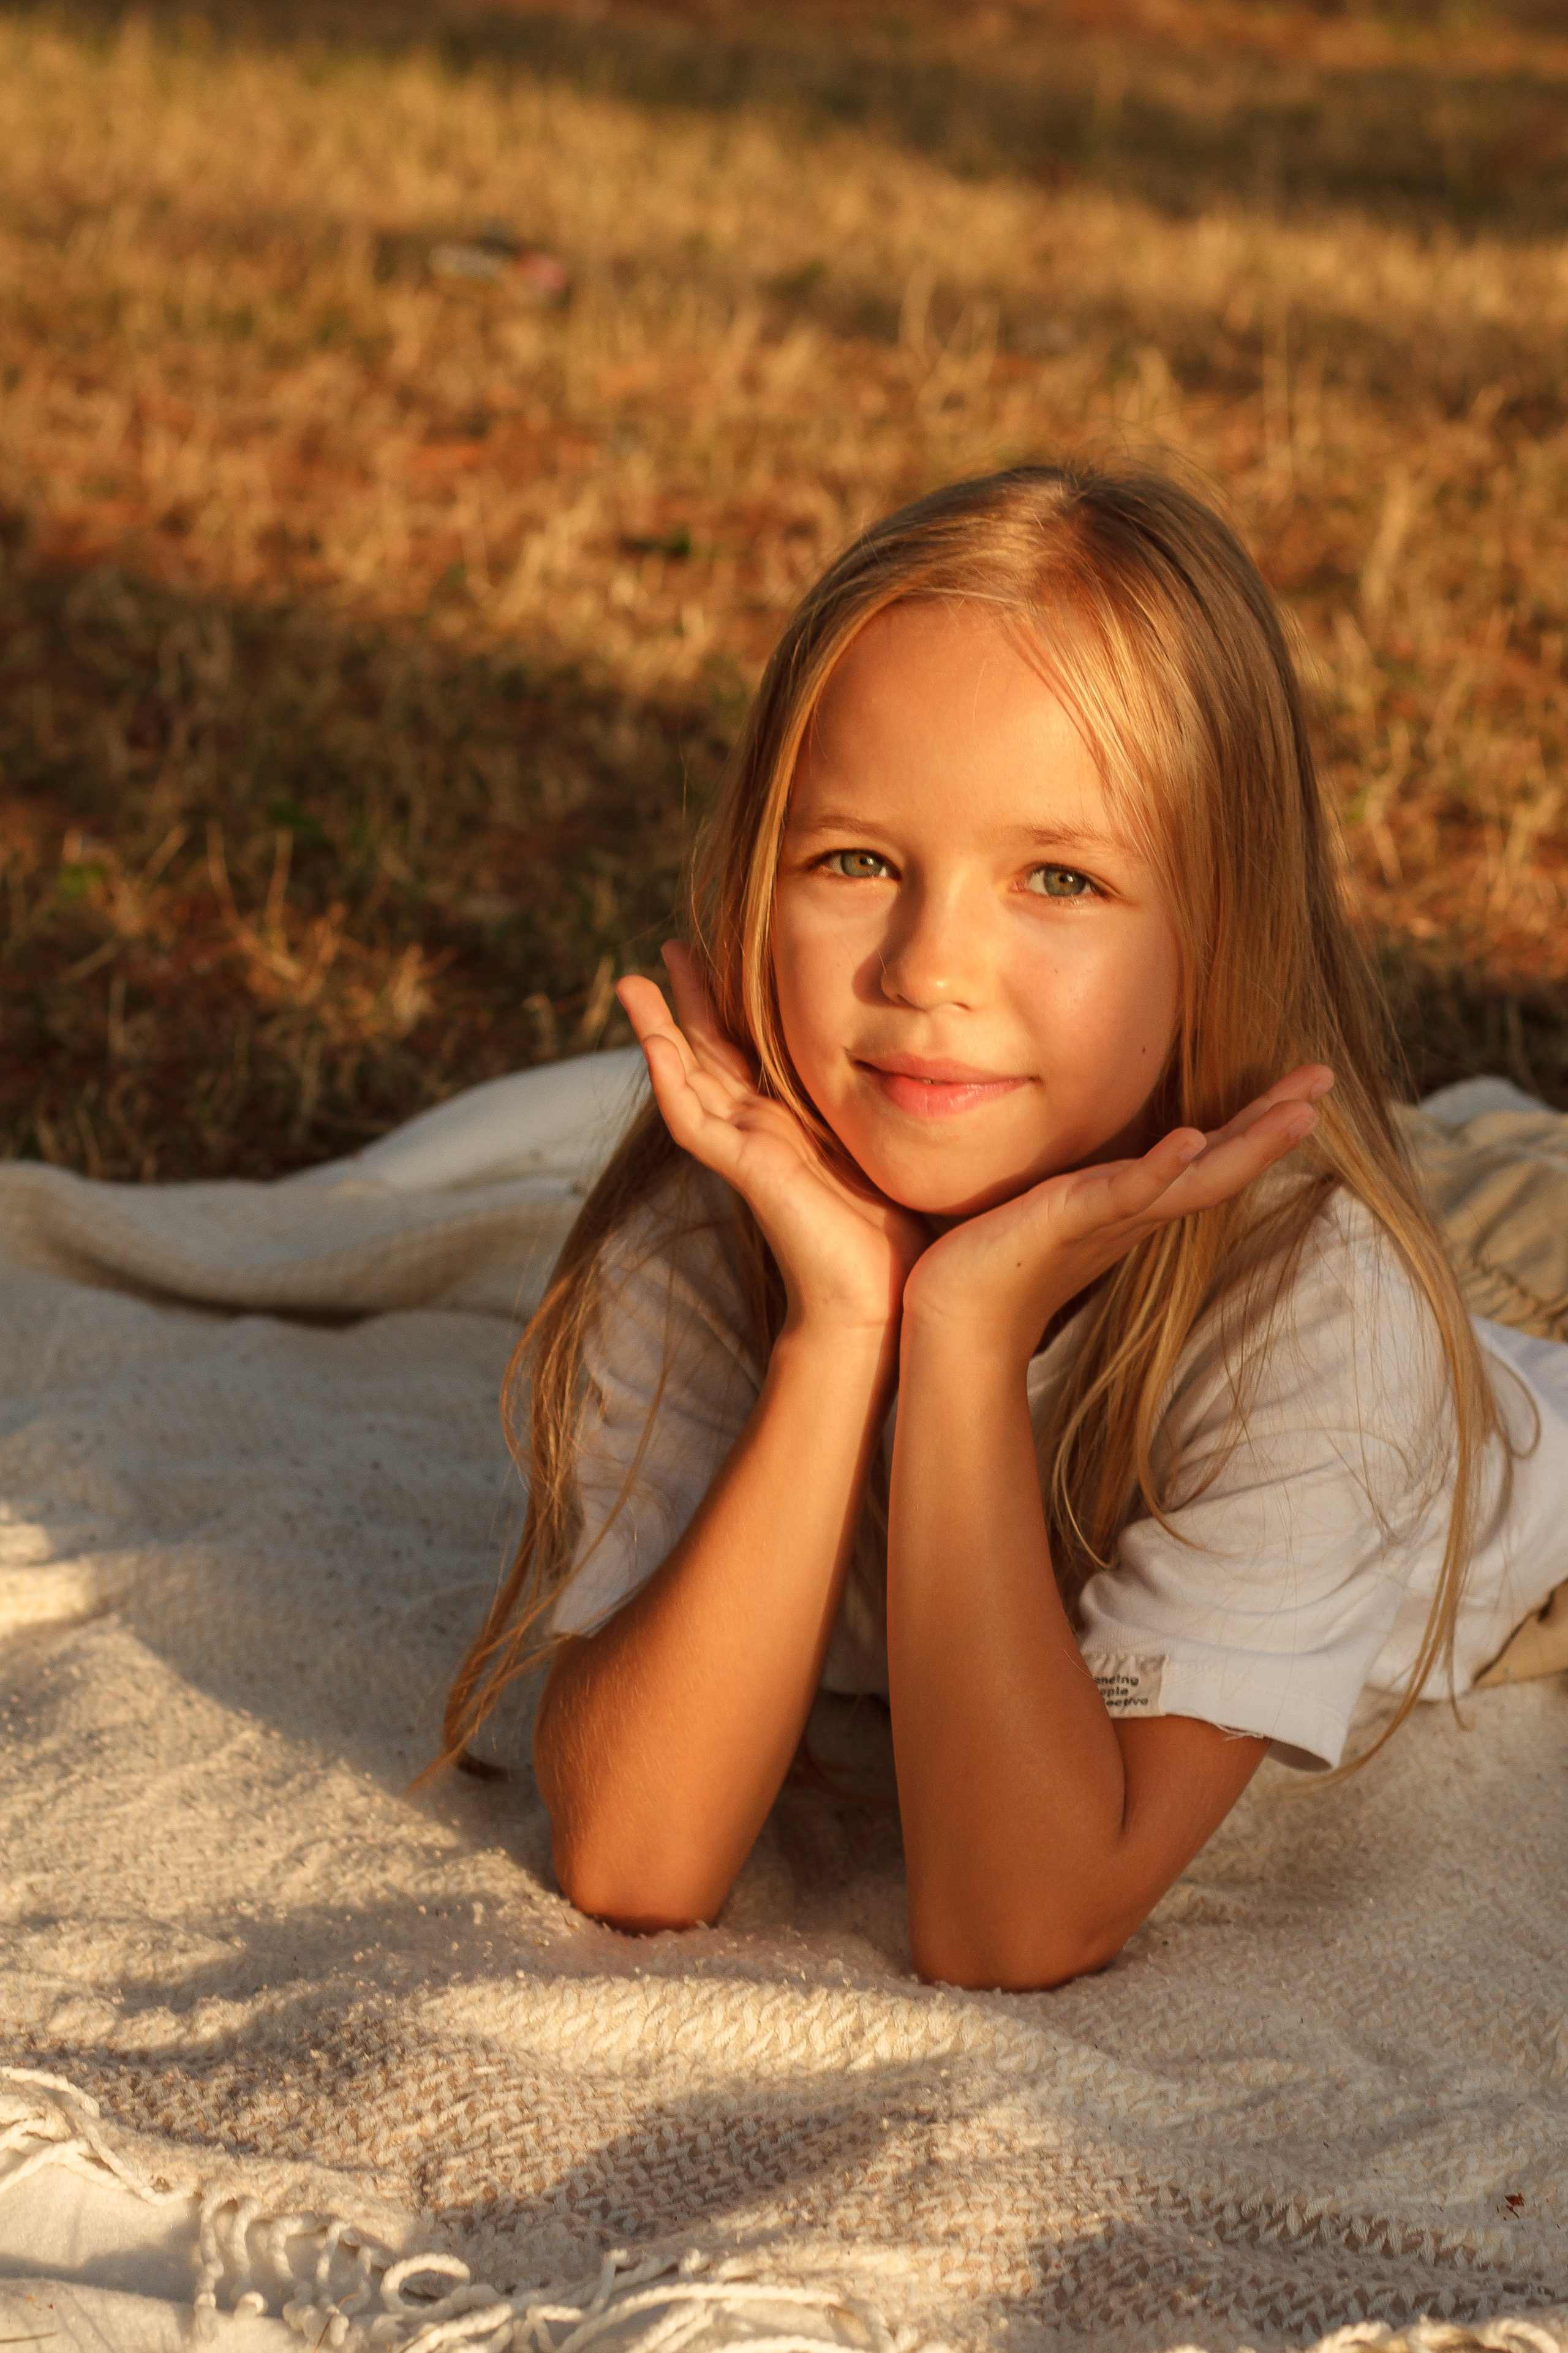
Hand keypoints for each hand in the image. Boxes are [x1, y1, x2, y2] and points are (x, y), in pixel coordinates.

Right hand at [618, 945, 929, 1339]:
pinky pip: (692, 1119)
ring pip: (685, 1078)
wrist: (878, 1301)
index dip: (731, 1004)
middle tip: (672, 944)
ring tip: (632, 981)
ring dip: (657, 1029)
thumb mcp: (883, 1149)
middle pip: (708, 1052)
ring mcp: (745, 1149)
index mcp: (790, 1124)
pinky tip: (653, 1040)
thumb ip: (879, 1113)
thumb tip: (921, 1068)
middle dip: (688, 999)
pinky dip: (668, 1078)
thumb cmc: (893, 1238)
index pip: (749, 1052)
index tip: (723, 952)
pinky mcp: (744, 1169)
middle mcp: (759, 1132)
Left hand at [901, 1065, 1334, 1364]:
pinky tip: (1191, 1141)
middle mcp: (1134, 1214)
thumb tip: (1099, 1161)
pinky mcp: (1067, 1222)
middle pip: (1222, 1164)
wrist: (956, 1318)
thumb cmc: (998, 1260)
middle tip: (1326, 1082)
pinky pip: (1122, 1194)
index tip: (1307, 1086)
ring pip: (1193, 1180)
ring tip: (1297, 1113)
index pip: (1210, 1156)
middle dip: (1275, 1124)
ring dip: (1245, 1147)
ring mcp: (1107, 1220)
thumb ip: (1087, 1186)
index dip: (1259, 1123)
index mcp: (1135, 1205)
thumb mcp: (1055, 1208)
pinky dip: (1159, 1169)